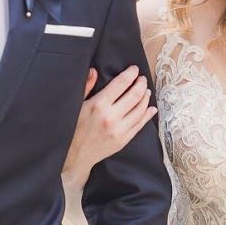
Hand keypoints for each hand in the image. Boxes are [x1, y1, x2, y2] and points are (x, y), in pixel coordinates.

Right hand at [62, 65, 157, 191]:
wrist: (75, 155)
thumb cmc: (74, 128)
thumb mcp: (76, 105)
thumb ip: (86, 87)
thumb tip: (94, 71)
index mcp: (98, 105)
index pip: (120, 84)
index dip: (130, 74)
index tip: (134, 69)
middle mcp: (111, 117)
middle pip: (134, 95)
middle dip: (141, 84)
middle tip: (142, 79)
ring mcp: (119, 130)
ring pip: (140, 109)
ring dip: (145, 98)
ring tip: (146, 91)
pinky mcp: (124, 140)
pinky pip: (140, 124)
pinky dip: (148, 115)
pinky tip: (151, 108)